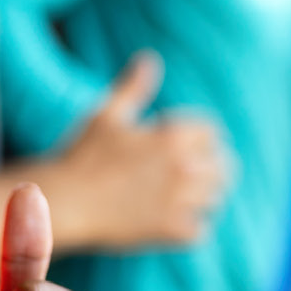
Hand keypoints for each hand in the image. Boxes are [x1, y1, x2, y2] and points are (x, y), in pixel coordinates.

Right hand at [41, 52, 227, 249]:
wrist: (65, 201)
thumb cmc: (82, 156)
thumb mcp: (107, 115)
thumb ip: (134, 87)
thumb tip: (149, 59)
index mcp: (173, 136)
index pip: (213, 133)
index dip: (199, 137)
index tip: (181, 145)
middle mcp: (184, 167)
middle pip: (224, 166)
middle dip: (210, 167)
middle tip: (187, 174)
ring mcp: (179, 200)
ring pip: (216, 198)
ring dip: (204, 197)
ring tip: (182, 197)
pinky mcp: (171, 230)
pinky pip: (201, 231)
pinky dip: (192, 228)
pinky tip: (174, 223)